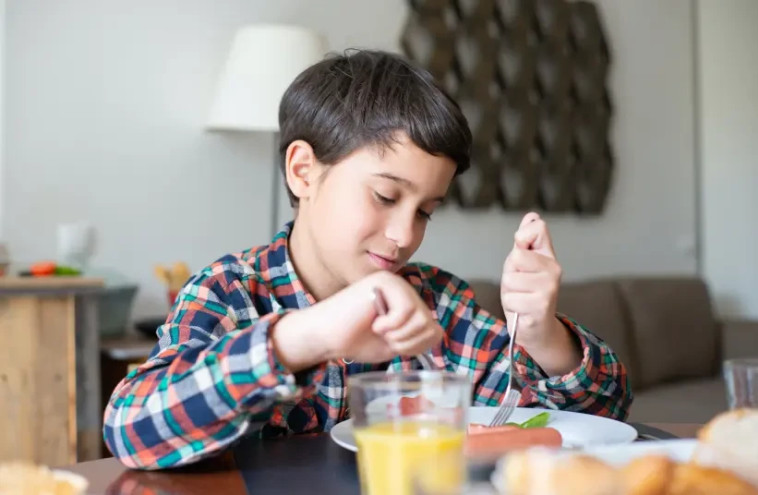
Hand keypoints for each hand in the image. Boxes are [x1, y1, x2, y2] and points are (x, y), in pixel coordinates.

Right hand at [273, 271, 443, 369]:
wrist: (327, 337)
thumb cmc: (355, 340)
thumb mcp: (396, 344)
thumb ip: (417, 338)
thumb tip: (438, 332)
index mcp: (407, 304)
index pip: (433, 329)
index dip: (416, 346)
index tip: (393, 346)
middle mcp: (404, 290)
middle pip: (430, 323)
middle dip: (407, 342)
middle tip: (384, 338)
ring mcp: (395, 283)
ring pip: (421, 317)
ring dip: (399, 334)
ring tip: (379, 331)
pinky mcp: (386, 281)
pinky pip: (407, 309)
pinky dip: (391, 324)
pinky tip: (374, 322)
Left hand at [500, 212, 561, 346]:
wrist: (535, 327)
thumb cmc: (525, 293)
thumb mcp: (521, 265)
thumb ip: (525, 241)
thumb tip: (532, 216)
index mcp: (549, 255)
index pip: (537, 228)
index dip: (521, 238)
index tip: (522, 253)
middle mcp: (554, 269)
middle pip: (517, 256)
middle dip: (510, 271)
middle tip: (519, 284)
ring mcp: (549, 288)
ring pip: (510, 279)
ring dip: (509, 291)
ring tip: (520, 297)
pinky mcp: (541, 306)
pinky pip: (510, 298)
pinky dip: (511, 306)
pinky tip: (522, 309)